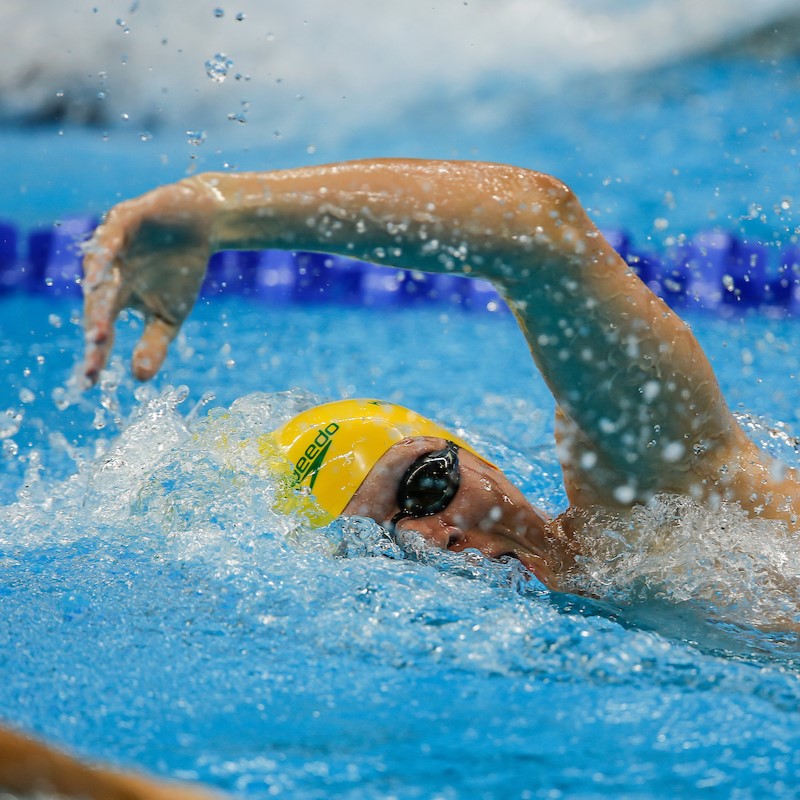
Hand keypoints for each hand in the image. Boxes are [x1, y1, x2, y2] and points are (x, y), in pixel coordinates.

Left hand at [82, 178, 217, 383]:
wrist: (203, 225)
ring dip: (96, 295)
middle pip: (96, 304)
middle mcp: (107, 274)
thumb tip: (140, 380)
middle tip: (97, 348)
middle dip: (97, 326)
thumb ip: (153, 345)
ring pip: (98, 273)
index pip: (102, 329)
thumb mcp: (170, 315)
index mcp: (115, 299)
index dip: (96, 355)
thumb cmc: (182, 271)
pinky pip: (109, 239)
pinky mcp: (122, 220)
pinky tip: (100, 273)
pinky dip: (104, 255)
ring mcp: (112, 247)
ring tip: (97, 324)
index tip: (91, 382)